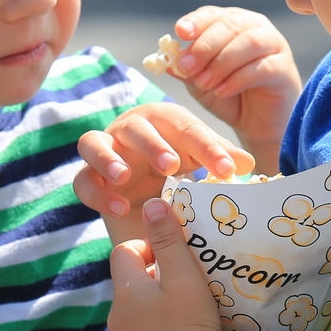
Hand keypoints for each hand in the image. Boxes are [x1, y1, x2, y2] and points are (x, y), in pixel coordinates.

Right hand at [77, 102, 252, 224]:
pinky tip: (120, 209)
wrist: (147, 200)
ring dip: (107, 158)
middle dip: (152, 145)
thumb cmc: (178, 171)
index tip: (226, 171)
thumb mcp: (200, 164)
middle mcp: (130, 130)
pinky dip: (98, 194)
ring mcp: (105, 151)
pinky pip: (83, 181)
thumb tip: (247, 164)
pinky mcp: (88, 178)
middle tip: (172, 166)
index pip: (184, 127)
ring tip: (124, 176)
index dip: (206, 147)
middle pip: (136, 127)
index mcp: (163, 121)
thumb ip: (219, 160)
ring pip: (93, 142)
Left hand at [106, 196, 233, 330]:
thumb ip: (168, 239)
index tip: (170, 258)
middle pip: (127, 290)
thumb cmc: (191, 322)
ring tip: (182, 324)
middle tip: (183, 292)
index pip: (123, 253)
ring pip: (131, 323)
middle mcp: (115, 319)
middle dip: (150, 285)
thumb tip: (152, 203)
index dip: (145, 249)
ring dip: (150, 318)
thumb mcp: (185, 275)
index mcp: (126, 290)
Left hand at [155, 6, 300, 166]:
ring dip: (221, 62)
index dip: (196, 22)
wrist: (256, 125)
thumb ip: (185, 69)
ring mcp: (274, 45)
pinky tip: (222, 90)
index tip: (180, 33)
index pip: (212, 14)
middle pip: (229, 24)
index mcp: (231, 23)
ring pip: (248, 42)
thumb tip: (164, 59)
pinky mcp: (284, 68)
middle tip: (188, 67)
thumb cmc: (229, 97)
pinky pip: (262, 67)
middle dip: (205, 46)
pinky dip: (238, 78)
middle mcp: (254, 27)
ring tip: (205, 83)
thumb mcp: (199, 82)